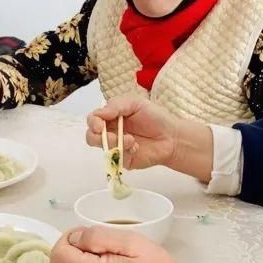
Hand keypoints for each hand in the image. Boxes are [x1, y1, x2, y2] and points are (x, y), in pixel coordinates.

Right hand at [87, 97, 215, 178]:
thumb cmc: (155, 117)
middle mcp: (111, 132)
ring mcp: (116, 147)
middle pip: (91, 136)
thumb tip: (99, 114)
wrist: (172, 136)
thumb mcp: (136, 103)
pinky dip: (125, 152)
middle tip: (113, 136)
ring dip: (113, 144)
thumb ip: (116, 105)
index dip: (93, 122)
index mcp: (111, 116)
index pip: (93, 119)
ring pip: (101, 148)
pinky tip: (136, 147)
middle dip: (98, 136)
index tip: (100, 125)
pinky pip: (115, 159)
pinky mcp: (123, 160)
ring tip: (131, 140)